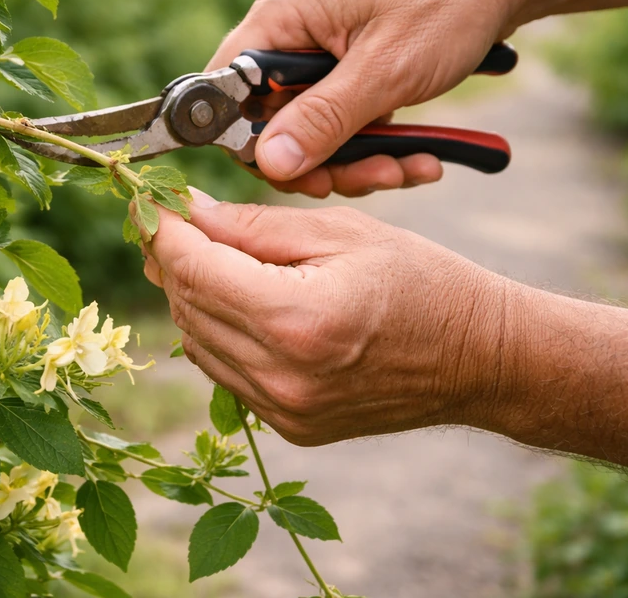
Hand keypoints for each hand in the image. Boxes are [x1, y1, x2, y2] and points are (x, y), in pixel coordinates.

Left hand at [141, 189, 511, 445]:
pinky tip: (232, 299)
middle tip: (170, 221)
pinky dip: (215, 331)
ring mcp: (284, 409)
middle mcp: (282, 376)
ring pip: (196, 341)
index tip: (149, 202)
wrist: (478, 359)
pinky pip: (224, 370)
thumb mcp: (341, 233)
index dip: (162, 230)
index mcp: (296, 319)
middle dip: (170, 259)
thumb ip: (253, 226)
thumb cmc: (422, 282)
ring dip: (188, 295)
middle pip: (187, 306)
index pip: (195, 269)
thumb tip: (187, 213)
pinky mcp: (290, 425)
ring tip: (200, 254)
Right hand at [211, 0, 523, 196]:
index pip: (228, 91)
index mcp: (283, 14)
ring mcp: (319, 44)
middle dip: (321, 159)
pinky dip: (374, 142)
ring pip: (311, 125)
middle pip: (272, 117)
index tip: (299, 174)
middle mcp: (291, 27)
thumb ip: (322, 119)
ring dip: (356, 159)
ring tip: (408, 168)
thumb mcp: (386, 70)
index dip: (253, 141)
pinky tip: (418, 155)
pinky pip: (341, 115)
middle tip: (368, 178)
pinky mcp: (348, 60)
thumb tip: (269, 163)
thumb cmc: (450, 0)